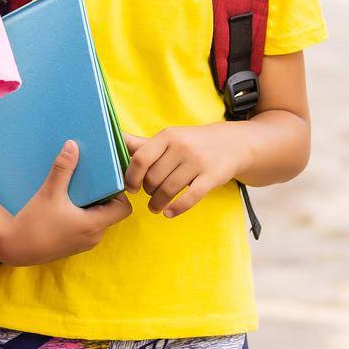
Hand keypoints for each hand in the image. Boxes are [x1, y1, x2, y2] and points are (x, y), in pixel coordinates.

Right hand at [3, 141, 131, 266]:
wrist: (13, 248)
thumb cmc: (33, 223)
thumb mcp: (49, 192)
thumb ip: (63, 168)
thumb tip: (73, 144)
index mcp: (94, 225)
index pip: (123, 208)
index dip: (118, 193)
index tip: (105, 179)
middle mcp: (93, 237)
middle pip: (111, 212)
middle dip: (103, 195)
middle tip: (91, 177)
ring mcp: (84, 243)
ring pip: (98, 219)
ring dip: (92, 204)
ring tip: (78, 187)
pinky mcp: (73, 245)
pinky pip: (86, 226)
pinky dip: (82, 214)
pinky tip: (67, 202)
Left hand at [124, 125, 249, 217]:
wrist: (234, 144)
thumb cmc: (193, 143)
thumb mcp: (170, 138)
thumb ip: (143, 144)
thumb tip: (114, 139)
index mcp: (168, 136)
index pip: (140, 158)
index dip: (131, 176)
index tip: (130, 187)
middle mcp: (182, 147)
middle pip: (153, 178)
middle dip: (147, 191)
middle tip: (148, 195)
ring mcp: (198, 162)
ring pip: (168, 190)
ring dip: (157, 203)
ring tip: (155, 207)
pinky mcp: (212, 177)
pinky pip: (189, 198)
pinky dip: (176, 209)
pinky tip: (168, 213)